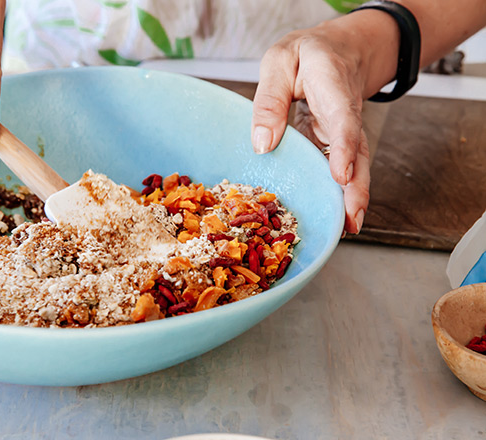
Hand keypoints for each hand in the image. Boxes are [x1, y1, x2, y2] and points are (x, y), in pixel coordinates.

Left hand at [251, 22, 373, 234]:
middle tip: (352, 218)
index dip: (344, 148)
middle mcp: (345, 112)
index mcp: (332, 85)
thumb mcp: (279, 63)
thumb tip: (262, 145)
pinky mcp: (338, 143)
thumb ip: (270, 100)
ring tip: (349, 227)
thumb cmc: (304, 55)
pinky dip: (343, 193)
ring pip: (355, 165)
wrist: (336, 49)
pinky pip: (343, 168)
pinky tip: (339, 217)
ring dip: (354, 197)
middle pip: (357, 151)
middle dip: (356, 186)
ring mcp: (345, 130)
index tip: (341, 175)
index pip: (342, 120)